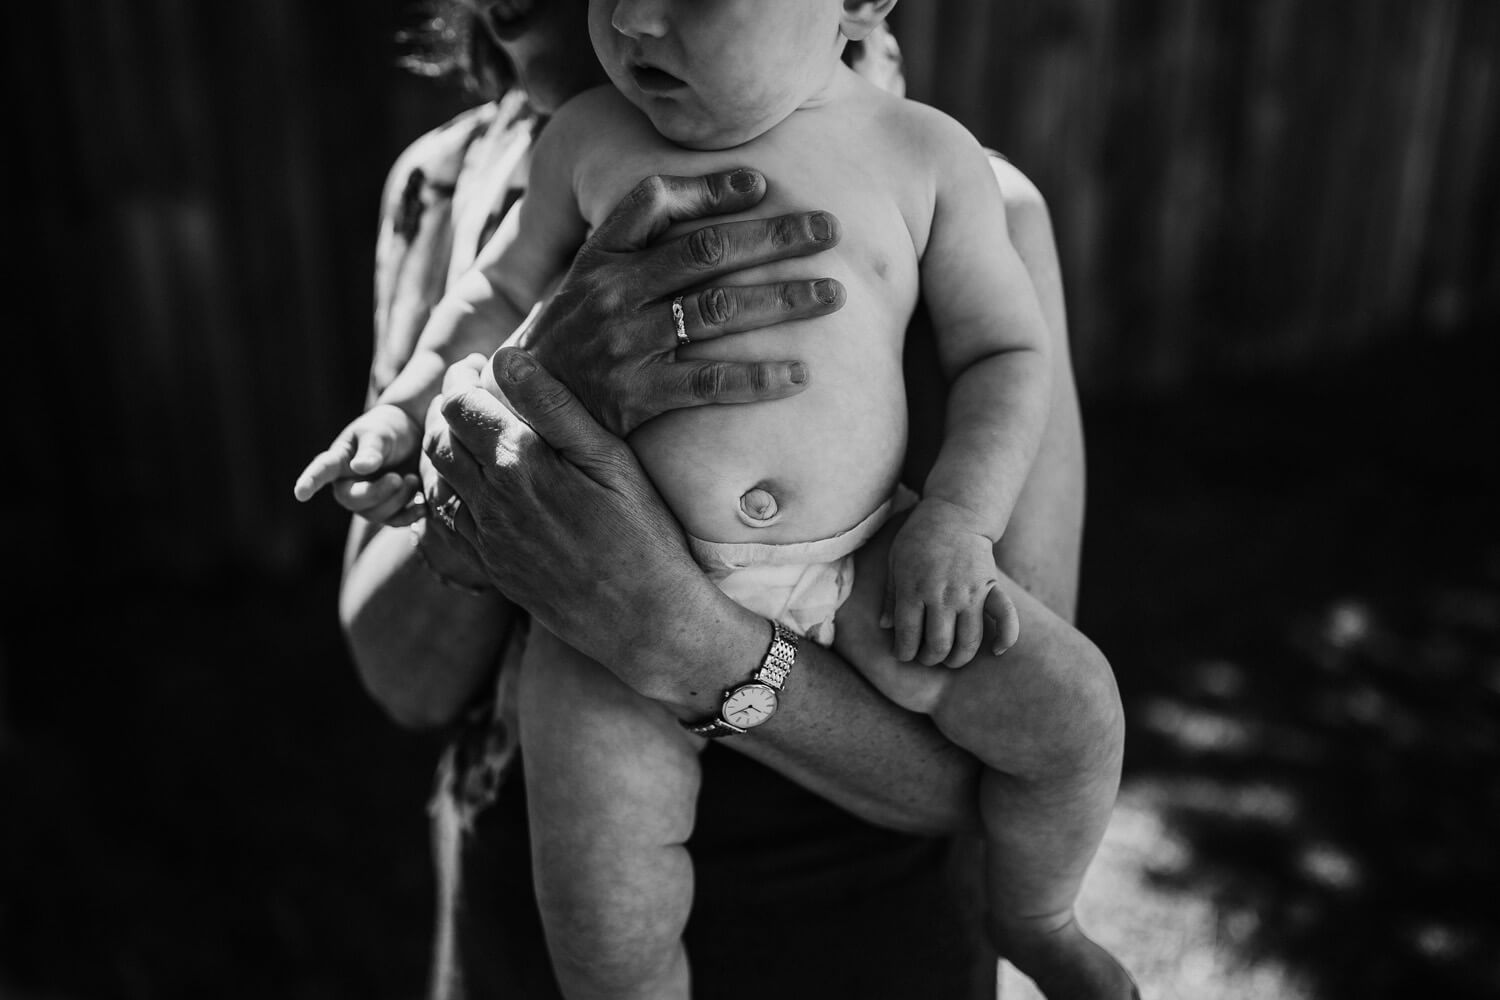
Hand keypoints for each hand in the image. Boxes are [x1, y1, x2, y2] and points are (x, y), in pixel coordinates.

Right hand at [293, 404, 422, 522]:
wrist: (413, 435)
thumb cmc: (389, 429)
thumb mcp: (380, 433)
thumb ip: (371, 450)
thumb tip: (359, 468)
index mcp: (340, 460)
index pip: (322, 470)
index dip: (310, 482)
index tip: (300, 493)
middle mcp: (348, 483)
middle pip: (353, 500)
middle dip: (377, 493)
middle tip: (399, 478)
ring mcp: (367, 498)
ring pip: (375, 514)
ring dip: (398, 500)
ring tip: (413, 479)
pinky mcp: (388, 508)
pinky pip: (394, 522)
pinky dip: (410, 516)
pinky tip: (423, 507)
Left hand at [423, 349, 709, 700]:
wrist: (646, 621)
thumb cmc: (644, 535)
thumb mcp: (611, 460)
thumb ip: (555, 407)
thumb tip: (506, 358)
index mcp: (519, 464)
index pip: (460, 405)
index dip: (463, 378)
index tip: (477, 365)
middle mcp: (491, 502)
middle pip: (440, 439)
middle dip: (447, 406)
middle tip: (468, 389)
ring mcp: (487, 540)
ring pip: (437, 480)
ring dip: (442, 447)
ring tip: (465, 428)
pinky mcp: (492, 568)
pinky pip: (447, 521)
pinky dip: (446, 490)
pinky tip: (467, 481)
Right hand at [515, 168, 845, 435]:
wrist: (526, 416)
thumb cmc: (574, 340)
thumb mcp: (586, 281)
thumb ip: (635, 245)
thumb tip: (706, 204)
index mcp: (601, 257)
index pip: (655, 203)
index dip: (710, 189)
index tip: (763, 184)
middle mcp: (612, 293)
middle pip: (706, 252)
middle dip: (774, 237)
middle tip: (829, 230)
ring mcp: (624, 345)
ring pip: (718, 311)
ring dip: (783, 299)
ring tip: (833, 294)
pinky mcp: (636, 397)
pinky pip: (710, 382)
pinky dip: (759, 377)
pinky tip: (801, 374)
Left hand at [880, 498, 1019, 666]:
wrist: (955, 513)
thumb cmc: (919, 537)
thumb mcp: (895, 562)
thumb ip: (890, 596)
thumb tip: (886, 627)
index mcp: (913, 590)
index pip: (907, 636)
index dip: (904, 652)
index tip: (904, 653)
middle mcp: (942, 595)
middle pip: (938, 645)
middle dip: (930, 658)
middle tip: (927, 657)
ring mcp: (969, 593)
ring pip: (968, 641)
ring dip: (959, 658)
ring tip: (951, 659)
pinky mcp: (991, 587)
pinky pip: (1005, 617)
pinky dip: (1006, 637)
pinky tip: (997, 650)